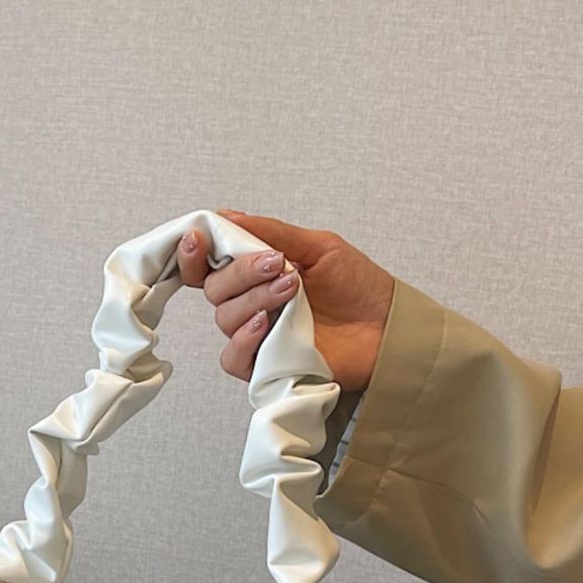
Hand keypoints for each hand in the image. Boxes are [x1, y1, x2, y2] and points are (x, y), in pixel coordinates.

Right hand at [177, 210, 394, 388]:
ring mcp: (257, 335)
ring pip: (224, 318)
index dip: (194, 252)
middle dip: (240, 272)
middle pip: (214, 288)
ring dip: (253, 299)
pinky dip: (243, 339)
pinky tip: (265, 324)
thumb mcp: (318, 246)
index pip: (207, 265)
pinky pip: (232, 358)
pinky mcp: (265, 366)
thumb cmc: (358, 287)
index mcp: (255, 274)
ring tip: (291, 290)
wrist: (388, 327)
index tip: (198, 239)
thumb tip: (225, 216)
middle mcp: (250, 303)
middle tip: (277, 264)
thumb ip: (270, 231)